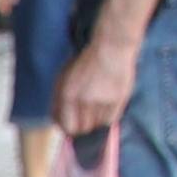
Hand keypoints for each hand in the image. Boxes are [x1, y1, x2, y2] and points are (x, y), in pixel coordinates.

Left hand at [57, 16, 135, 139]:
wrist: (112, 47)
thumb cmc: (86, 62)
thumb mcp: (64, 78)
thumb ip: (59, 100)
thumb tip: (58, 123)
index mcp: (68, 95)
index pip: (67, 126)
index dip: (68, 128)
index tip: (71, 126)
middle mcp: (84, 100)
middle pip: (83, 128)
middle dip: (82, 126)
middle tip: (85, 118)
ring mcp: (103, 101)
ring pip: (97, 125)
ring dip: (96, 120)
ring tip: (97, 105)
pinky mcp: (119, 99)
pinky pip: (111, 120)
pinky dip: (108, 117)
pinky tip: (107, 105)